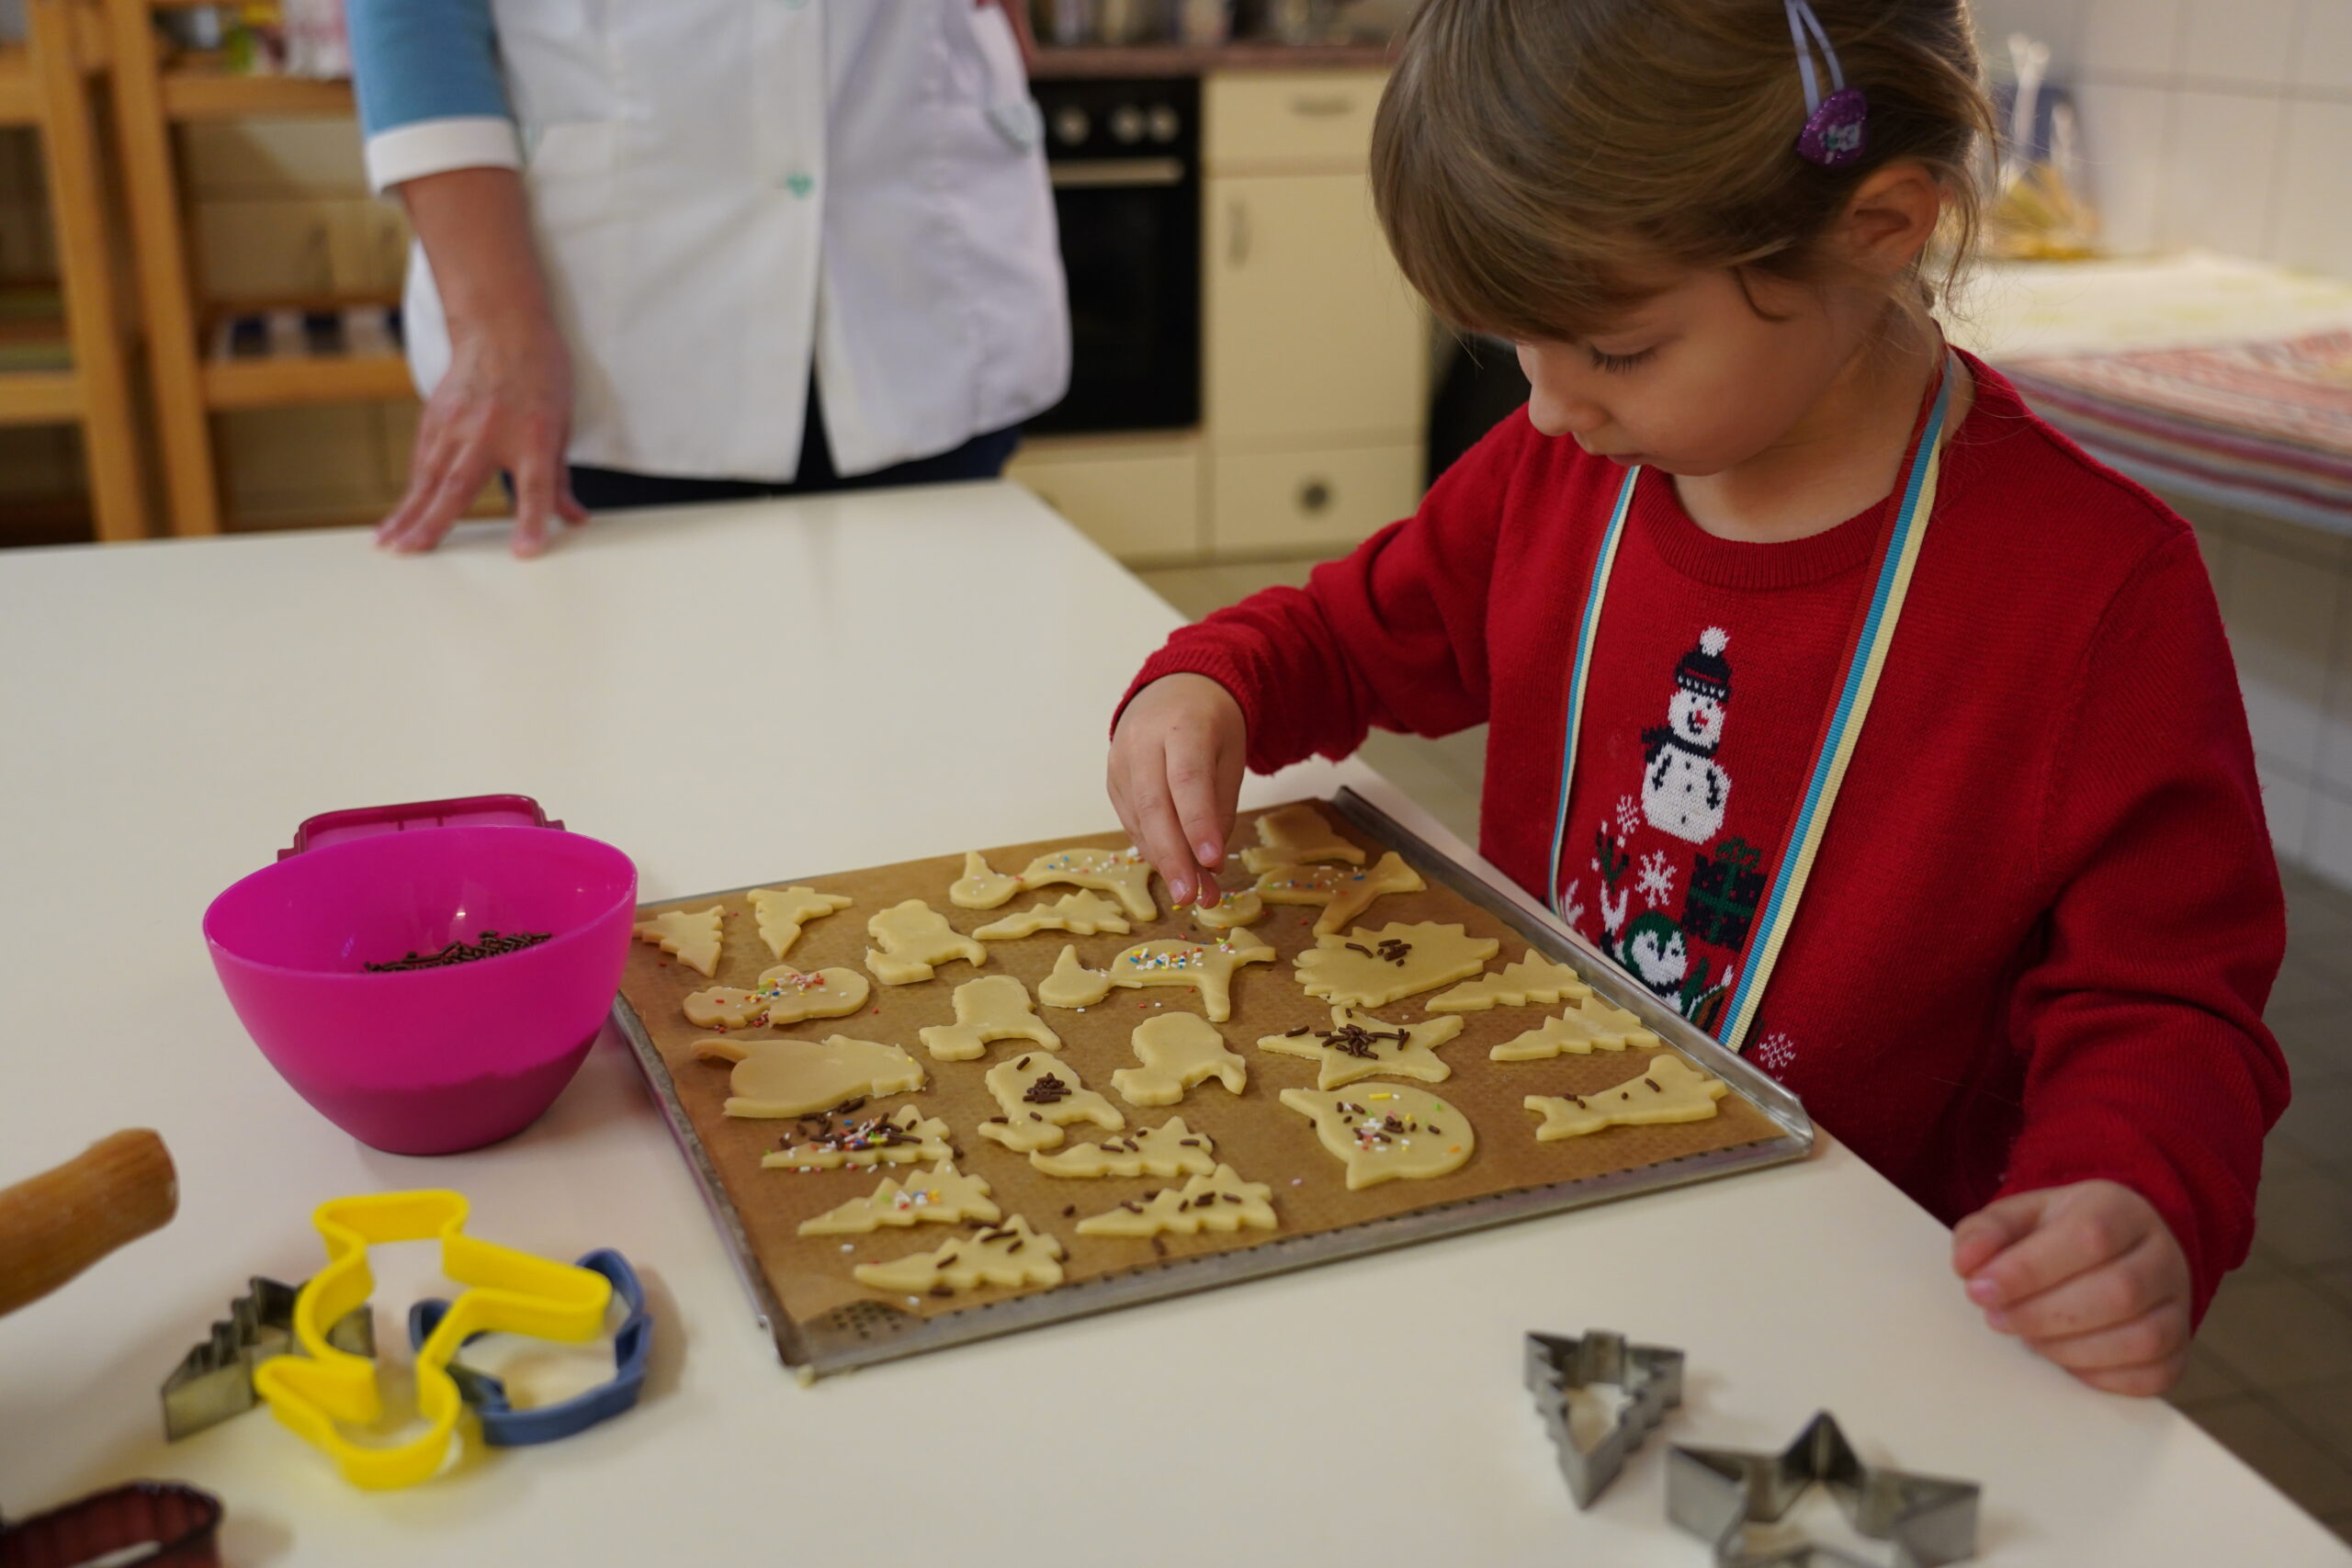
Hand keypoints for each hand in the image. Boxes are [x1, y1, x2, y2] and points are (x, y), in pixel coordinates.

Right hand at [376, 315, 584, 557]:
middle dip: (433, 523)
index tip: (525, 552)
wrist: (500, 328)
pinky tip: (399, 514)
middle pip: (459, 486)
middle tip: (411, 552)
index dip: (532, 521)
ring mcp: (456, 424)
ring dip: (407, 512)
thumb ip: (559, 480)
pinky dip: (411, 490)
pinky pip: (422, 460)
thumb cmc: (539, 377)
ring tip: (391, 543)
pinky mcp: (435, 418)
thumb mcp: (561, 427)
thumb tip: (573, 519)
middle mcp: (490, 433)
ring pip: (428, 476)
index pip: (536, 486)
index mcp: (534, 437)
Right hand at [1107, 673, 1245, 909]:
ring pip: (1139, 819)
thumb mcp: (1230, 755)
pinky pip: (1131, 821)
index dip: (1198, 823)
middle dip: (1173, 856)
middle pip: (1153, 805)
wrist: (1173, 688)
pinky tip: (1173, 867)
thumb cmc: (1211, 725)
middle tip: (1191, 896)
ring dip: (1164, 861)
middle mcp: (1142, 741)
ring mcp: (1120, 760)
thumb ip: (1220, 806)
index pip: (1187, 779)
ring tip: (1192, 894)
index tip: (1213, 862)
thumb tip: (1208, 865)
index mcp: (1182, 726)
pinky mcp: (1111, 779)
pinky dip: (1153, 847)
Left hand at [1951, 1179, 2191, 1395]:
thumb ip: (1986, 1232)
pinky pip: (2152, 1376)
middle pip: (2119, 1293)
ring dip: (2069, 1349)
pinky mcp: (2180, 1349)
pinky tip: (2064, 1359)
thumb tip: (1967, 1264)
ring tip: (2029, 1337)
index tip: (1980, 1289)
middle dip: (2044, 1314)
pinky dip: (2100, 1376)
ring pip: (2141, 1339)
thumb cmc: (2058, 1235)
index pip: (2087, 1238)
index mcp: (2120, 1209)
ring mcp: (2178, 1305)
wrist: (2116, 1249)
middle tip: (1998, 1318)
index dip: (2029, 1270)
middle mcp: (2162, 1256)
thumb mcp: (2018, 1217)